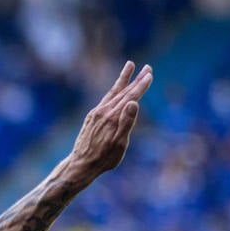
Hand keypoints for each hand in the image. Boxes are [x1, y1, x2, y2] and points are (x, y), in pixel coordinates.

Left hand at [68, 60, 152, 179]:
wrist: (80, 164)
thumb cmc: (103, 158)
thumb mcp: (119, 144)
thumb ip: (127, 122)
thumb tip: (133, 102)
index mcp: (113, 117)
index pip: (130, 97)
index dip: (141, 86)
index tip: (149, 75)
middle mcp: (103, 112)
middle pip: (123, 92)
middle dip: (136, 79)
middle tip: (147, 68)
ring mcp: (96, 113)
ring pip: (113, 93)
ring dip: (123, 80)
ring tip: (130, 66)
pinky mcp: (91, 117)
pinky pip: (105, 99)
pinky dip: (113, 91)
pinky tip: (117, 89)